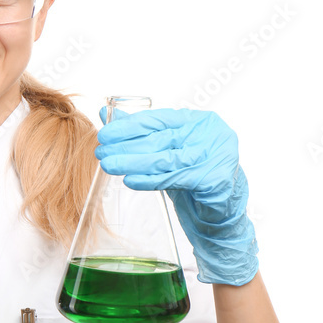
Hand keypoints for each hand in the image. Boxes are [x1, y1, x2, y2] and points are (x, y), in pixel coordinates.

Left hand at [95, 106, 258, 285]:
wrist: (220, 210)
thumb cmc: (192, 175)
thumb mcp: (166, 150)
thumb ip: (138, 131)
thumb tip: (104, 113)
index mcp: (199, 121)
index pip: (159, 118)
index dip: (129, 126)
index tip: (105, 133)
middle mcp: (210, 134)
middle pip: (160, 138)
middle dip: (126, 145)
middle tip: (101, 152)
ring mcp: (216, 156)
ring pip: (165, 159)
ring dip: (132, 162)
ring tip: (108, 165)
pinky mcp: (214, 180)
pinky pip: (174, 179)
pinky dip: (149, 181)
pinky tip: (130, 181)